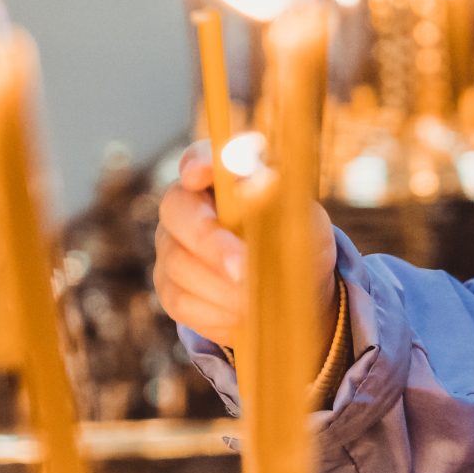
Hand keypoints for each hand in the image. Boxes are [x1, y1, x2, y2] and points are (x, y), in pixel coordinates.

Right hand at [150, 145, 335, 350]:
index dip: (197, 163)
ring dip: (222, 286)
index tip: (202, 174)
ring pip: (179, 263)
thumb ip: (281, 195)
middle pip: (176, 212)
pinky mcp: (170, 288)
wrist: (294, 293)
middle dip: (211, 243)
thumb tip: (262, 179)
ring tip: (257, 299)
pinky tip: (242, 314)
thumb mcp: (303, 217)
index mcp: (219, 178)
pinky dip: (216, 312)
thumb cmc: (297, 242)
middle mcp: (185, 206)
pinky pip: (181, 301)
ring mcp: (171, 247)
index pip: (198, 158)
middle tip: (243, 269)